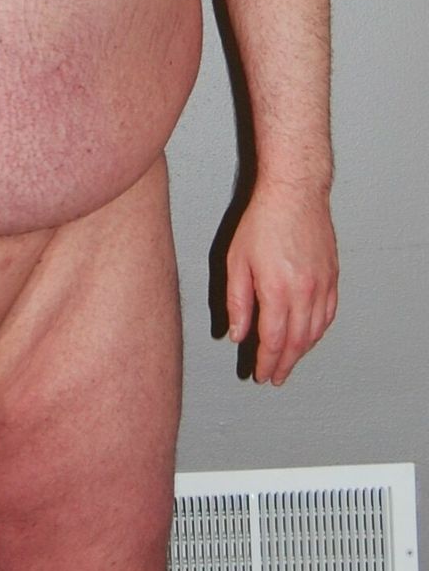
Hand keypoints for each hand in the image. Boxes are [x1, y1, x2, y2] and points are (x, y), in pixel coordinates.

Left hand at [225, 183, 337, 385]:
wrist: (295, 193)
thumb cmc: (262, 221)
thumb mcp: (237, 261)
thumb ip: (237, 301)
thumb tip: (237, 334)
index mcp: (277, 291)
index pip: (273, 340)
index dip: (267, 362)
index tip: (261, 374)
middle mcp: (304, 292)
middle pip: (296, 342)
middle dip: (284, 364)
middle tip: (275, 377)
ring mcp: (322, 285)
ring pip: (315, 332)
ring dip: (302, 351)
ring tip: (289, 360)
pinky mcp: (333, 277)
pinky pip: (328, 314)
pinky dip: (318, 332)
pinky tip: (309, 336)